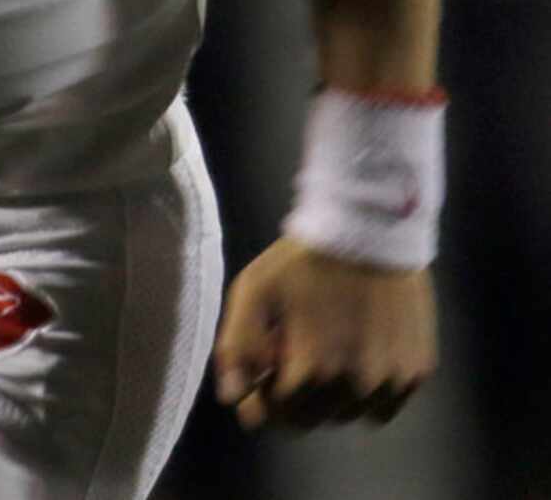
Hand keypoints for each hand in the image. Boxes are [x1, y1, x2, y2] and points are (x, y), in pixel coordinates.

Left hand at [213, 235, 434, 429]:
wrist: (370, 228)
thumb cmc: (304, 260)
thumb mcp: (255, 290)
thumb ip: (237, 347)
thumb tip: (231, 398)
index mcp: (313, 367)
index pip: (280, 414)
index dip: (265, 397)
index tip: (263, 377)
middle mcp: (357, 385)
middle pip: (314, 419)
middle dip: (295, 398)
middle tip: (292, 359)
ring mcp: (392, 381)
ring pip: (350, 415)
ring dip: (331, 398)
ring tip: (325, 353)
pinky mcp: (417, 371)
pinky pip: (385, 404)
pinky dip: (367, 392)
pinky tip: (356, 354)